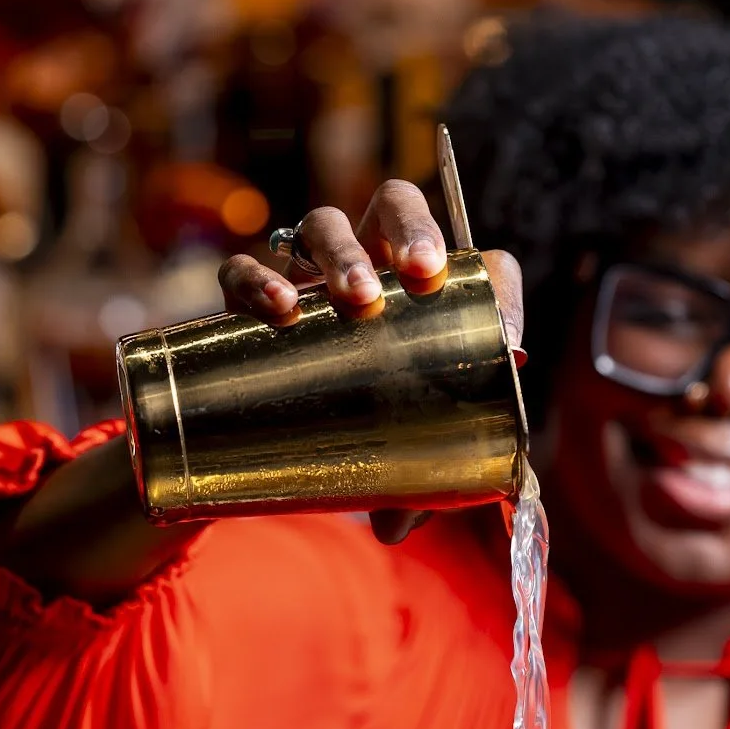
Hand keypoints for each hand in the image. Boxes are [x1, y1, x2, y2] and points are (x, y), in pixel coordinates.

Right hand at [218, 180, 523, 544]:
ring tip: (354, 300)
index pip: (470, 256)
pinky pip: (241, 269)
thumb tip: (397, 524)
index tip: (489, 323)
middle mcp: (370, 267)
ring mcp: (306, 276)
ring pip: (323, 223)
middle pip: (394, 204)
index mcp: (424, 293)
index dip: (486, 274)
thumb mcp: (397, 459)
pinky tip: (279, 309)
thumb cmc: (361, 435)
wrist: (270, 441)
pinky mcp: (245, 300)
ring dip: (343, 250)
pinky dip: (258, 279)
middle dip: (409, 227)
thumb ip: (404, 488)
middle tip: (417, 274)